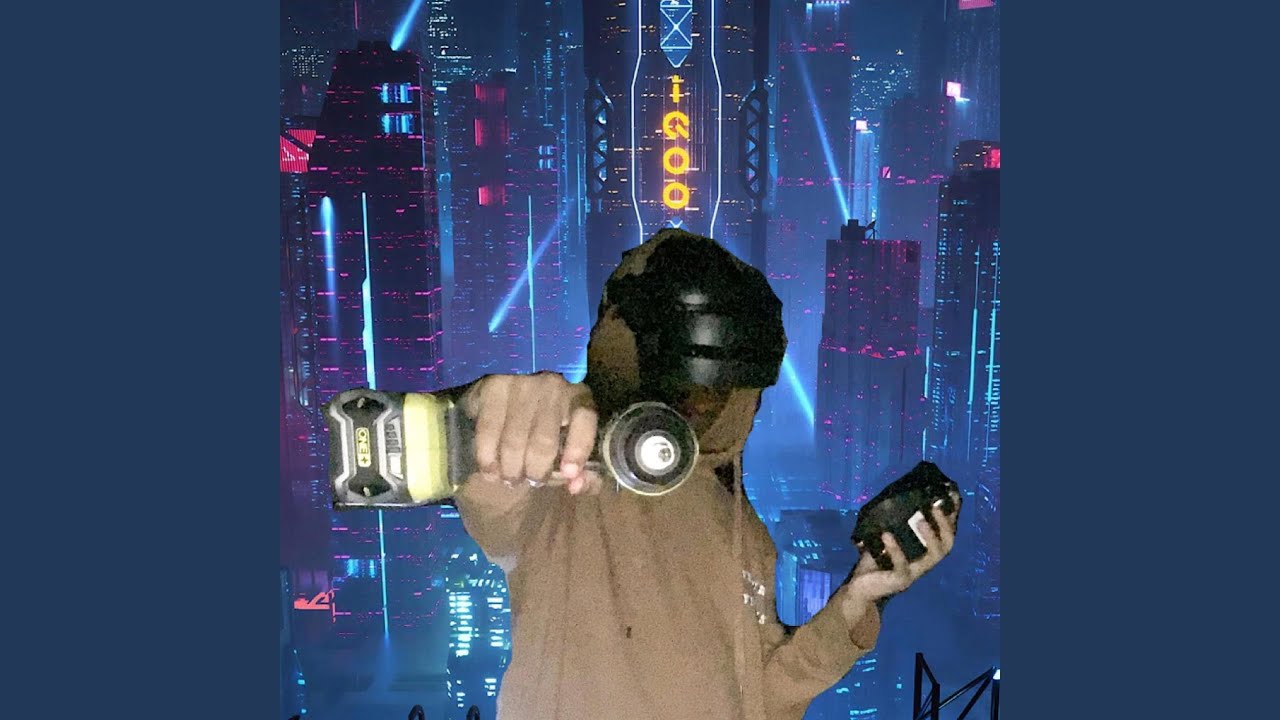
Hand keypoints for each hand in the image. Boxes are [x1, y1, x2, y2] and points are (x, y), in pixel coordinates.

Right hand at [463, 373, 603, 494]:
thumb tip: (575, 487)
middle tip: (531, 481)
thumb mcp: (574, 431)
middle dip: (536, 472)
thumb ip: (583, 465)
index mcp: (578, 396)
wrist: (517, 374)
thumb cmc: (551, 413)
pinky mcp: (492, 388)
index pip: (584, 420)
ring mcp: (520, 384)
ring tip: (510, 479)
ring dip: (511, 470)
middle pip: (543, 443)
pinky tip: (490, 472)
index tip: (568, 473)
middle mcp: (552, 386)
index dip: (577, 450)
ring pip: (513, 442)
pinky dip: (487, 458)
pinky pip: (488, 431)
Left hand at [840, 497, 959, 617]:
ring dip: (929, 537)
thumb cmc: (874, 564)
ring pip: (933, 557)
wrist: (859, 590)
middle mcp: (924, 563)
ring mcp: (914, 573)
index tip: (951, 496)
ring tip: (920, 520)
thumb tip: (893, 497)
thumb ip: (892, 526)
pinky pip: (902, 565)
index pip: (944, 534)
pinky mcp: (900, 581)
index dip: (950, 517)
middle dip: (945, 526)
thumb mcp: (884, 542)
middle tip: (936, 506)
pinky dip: (896, 550)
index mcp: (923, 553)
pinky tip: (886, 535)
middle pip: (946, 546)